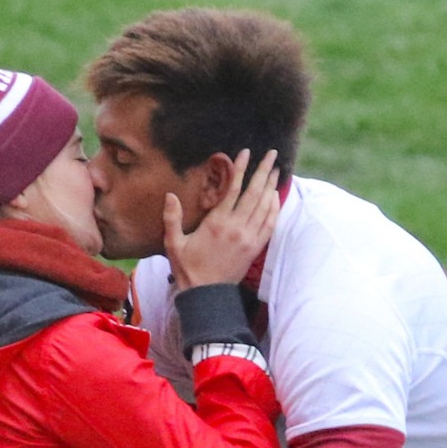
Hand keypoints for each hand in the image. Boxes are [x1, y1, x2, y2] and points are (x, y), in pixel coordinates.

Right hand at [163, 149, 279, 289]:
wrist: (206, 295)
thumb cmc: (188, 269)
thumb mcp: (173, 243)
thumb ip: (172, 218)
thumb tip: (170, 195)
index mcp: (216, 223)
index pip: (232, 189)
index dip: (240, 169)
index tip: (246, 152)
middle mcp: (236, 228)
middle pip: (254, 193)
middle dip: (264, 171)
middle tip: (272, 154)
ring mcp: (248, 238)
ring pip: (265, 206)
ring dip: (272, 186)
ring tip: (277, 170)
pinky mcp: (255, 248)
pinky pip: (269, 224)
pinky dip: (274, 208)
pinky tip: (276, 197)